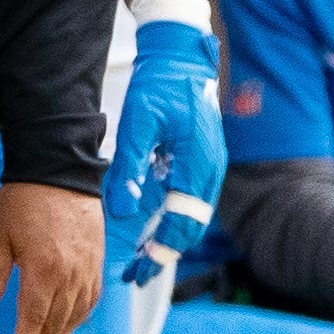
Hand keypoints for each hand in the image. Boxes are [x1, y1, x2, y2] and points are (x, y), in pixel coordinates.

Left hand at [0, 179, 103, 333]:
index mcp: (44, 269)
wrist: (59, 171)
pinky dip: (79, 316)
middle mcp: (72, 274)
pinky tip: (66, 324)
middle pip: (57, 322)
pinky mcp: (97, 261)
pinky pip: (91, 298)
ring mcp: (88, 268)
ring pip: (76, 314)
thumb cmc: (23, 200)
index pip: (34, 318)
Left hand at [102, 16, 226, 288]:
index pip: (183, 221)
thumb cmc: (159, 87)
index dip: (162, 249)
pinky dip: (172, 220)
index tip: (138, 270)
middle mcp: (209, 171)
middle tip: (135, 275)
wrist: (181, 58)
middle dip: (164, 253)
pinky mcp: (201, 162)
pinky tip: (150, 229)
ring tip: (140, 260)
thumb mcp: (138, 124)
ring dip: (168, 239)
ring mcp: (209, 167)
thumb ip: (130, 167)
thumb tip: (124, 210)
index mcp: (198, 165)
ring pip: (192, 216)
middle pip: (190, 226)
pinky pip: (190, 201)